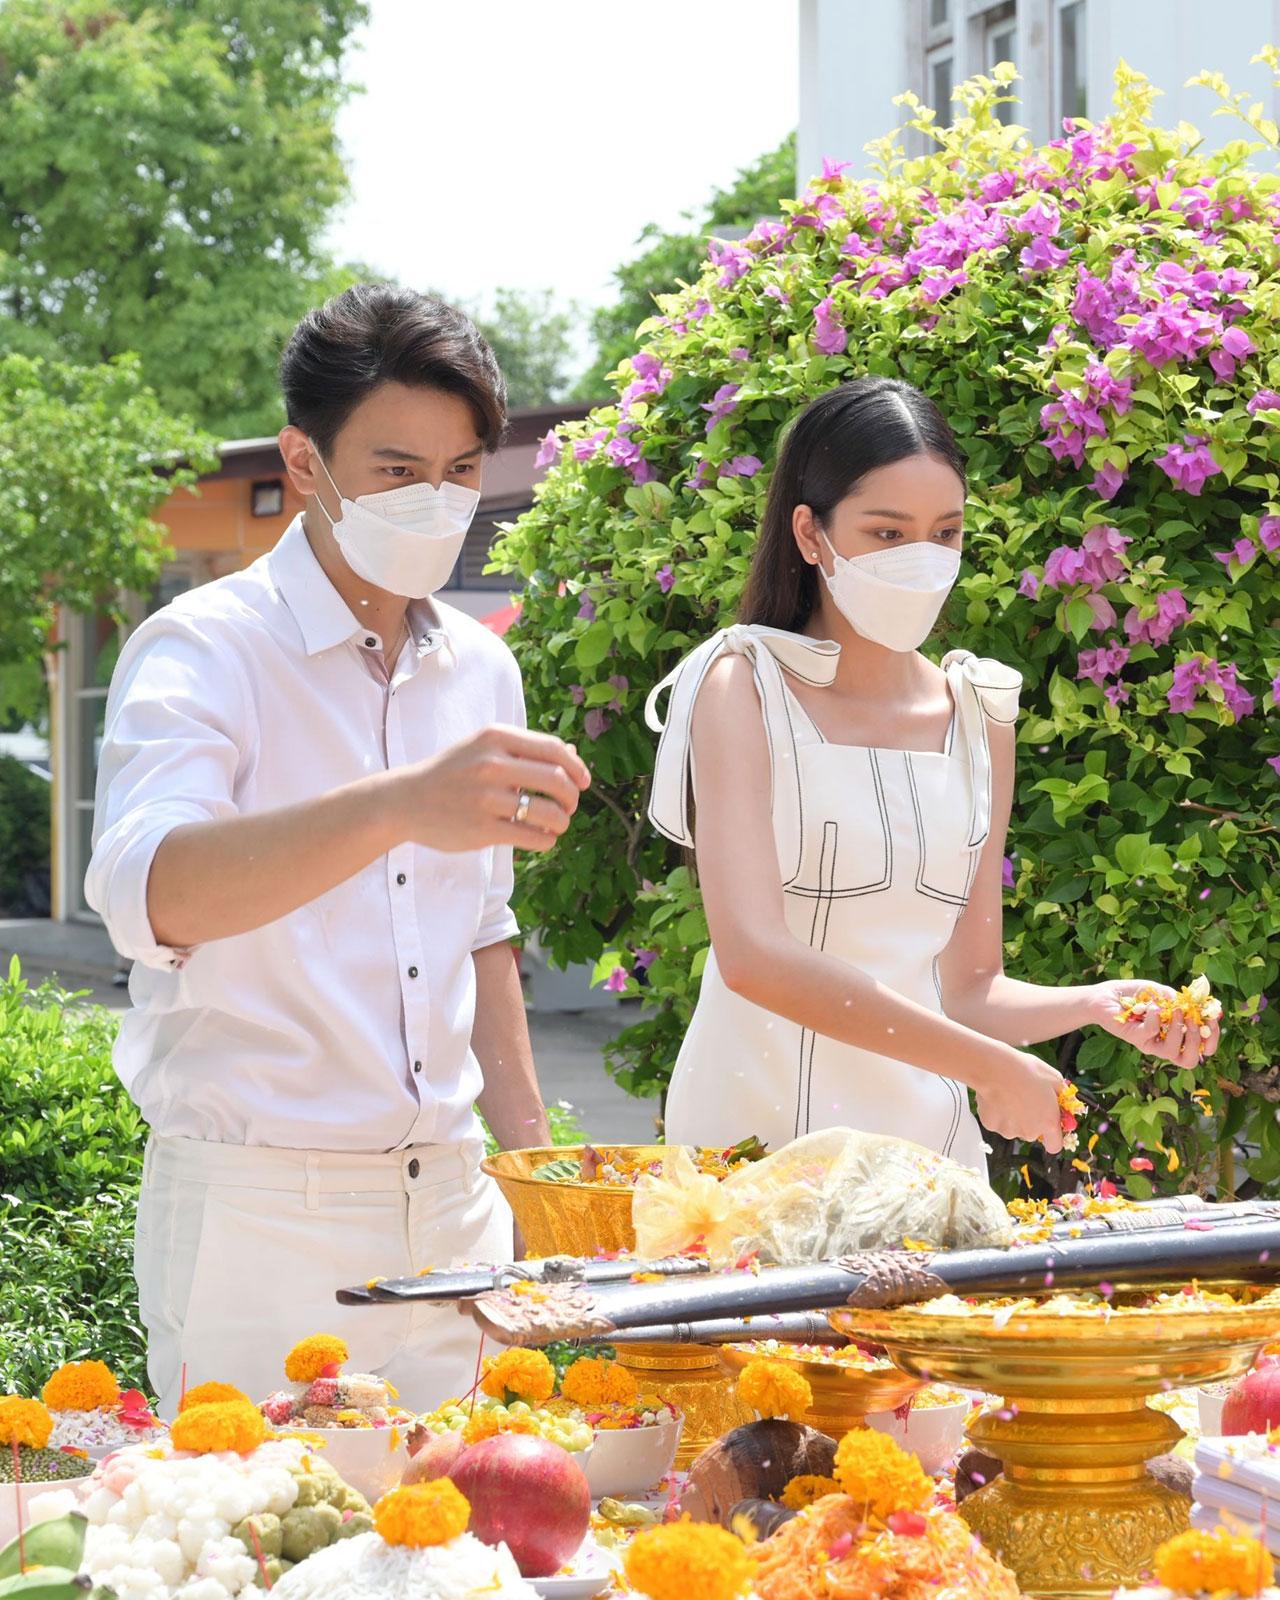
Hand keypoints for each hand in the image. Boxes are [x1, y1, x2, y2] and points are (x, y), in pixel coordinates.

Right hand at [388, 724, 590, 853]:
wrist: (406, 799)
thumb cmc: (453, 772)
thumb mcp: (484, 747)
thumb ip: (526, 749)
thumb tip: (573, 756)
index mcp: (495, 737)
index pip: (554, 749)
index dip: (577, 768)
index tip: (583, 782)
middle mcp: (491, 764)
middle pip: (557, 780)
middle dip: (573, 797)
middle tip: (569, 806)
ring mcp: (486, 798)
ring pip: (549, 812)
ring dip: (562, 821)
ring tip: (557, 824)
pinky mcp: (482, 829)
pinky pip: (532, 837)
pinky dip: (546, 840)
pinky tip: (542, 838)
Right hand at [973, 1046, 1065, 1151]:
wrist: (995, 1069)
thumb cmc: (1024, 1071)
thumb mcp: (1053, 1077)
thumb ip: (1061, 1094)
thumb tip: (1062, 1098)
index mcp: (1048, 1122)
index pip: (1054, 1145)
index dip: (1052, 1136)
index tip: (1049, 1124)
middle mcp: (1030, 1131)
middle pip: (1032, 1133)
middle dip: (1031, 1121)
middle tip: (1027, 1101)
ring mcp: (1009, 1130)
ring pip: (1013, 1128)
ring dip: (1013, 1117)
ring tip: (1010, 1096)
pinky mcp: (992, 1125)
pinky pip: (998, 1122)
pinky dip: (998, 1114)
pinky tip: (998, 1098)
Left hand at [1091, 979, 1220, 1068]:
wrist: (1107, 995)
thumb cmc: (1137, 995)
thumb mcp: (1164, 993)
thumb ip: (1181, 1000)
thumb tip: (1200, 1005)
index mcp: (1176, 1035)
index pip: (1201, 1049)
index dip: (1212, 1040)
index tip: (1214, 1020)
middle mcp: (1164, 1044)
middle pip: (1189, 1060)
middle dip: (1197, 1041)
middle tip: (1193, 1019)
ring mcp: (1149, 1043)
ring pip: (1171, 1052)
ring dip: (1177, 1030)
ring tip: (1174, 1010)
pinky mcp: (1134, 1038)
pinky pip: (1150, 1034)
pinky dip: (1155, 1019)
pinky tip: (1153, 1006)